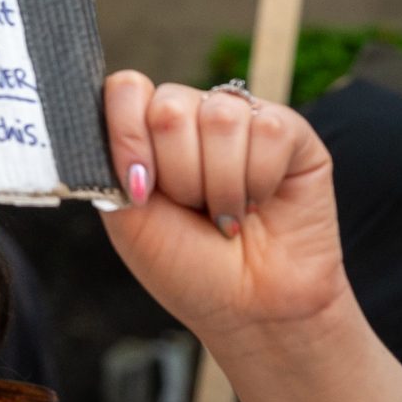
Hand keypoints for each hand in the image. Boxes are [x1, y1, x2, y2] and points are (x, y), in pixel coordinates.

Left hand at [97, 74, 348, 348]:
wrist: (251, 312)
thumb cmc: (189, 266)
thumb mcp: (129, 218)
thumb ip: (110, 159)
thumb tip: (112, 104)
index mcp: (149, 130)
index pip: (127, 89)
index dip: (127, 135)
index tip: (139, 188)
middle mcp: (194, 115)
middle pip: (170, 107)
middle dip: (178, 175)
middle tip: (194, 211)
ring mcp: (241, 119)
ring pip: (220, 117)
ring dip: (221, 185)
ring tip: (227, 215)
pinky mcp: (290, 132)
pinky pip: (269, 131)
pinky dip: (260, 181)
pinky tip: (260, 203)